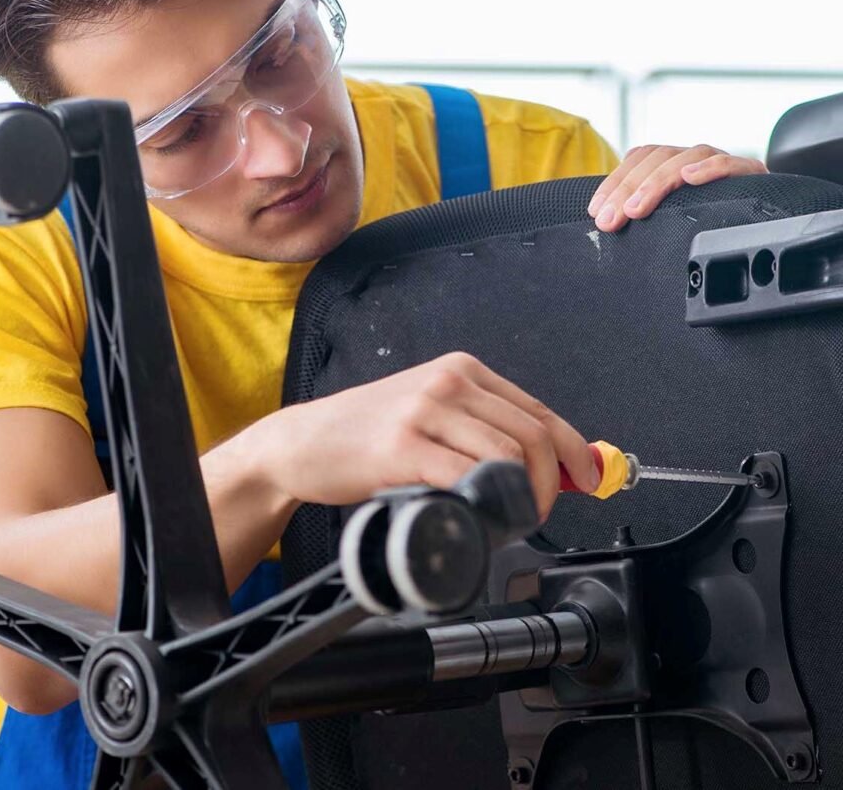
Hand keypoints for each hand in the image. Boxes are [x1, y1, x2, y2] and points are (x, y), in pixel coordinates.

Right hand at [252, 352, 599, 519]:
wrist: (301, 443)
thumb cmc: (364, 433)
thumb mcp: (428, 414)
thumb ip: (479, 430)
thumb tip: (543, 465)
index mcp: (460, 370)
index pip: (537, 410)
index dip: (572, 450)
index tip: (587, 478)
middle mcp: (446, 382)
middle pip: (530, 434)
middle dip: (550, 482)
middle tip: (540, 511)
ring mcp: (424, 411)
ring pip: (506, 455)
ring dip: (523, 497)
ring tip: (511, 517)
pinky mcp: (402, 447)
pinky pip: (466, 475)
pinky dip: (486, 502)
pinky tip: (481, 514)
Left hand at [588, 144, 767, 232]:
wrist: (762, 224)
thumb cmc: (704, 224)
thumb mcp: (665, 221)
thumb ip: (640, 215)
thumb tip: (603, 225)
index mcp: (672, 164)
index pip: (639, 158)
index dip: (614, 181)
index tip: (595, 210)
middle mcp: (694, 158)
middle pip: (657, 157)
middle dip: (627, 189)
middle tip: (610, 220)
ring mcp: (722, 162)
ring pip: (688, 156)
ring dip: (657, 183)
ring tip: (636, 209)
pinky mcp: (751, 175)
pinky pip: (732, 163)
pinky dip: (711, 168)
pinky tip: (692, 178)